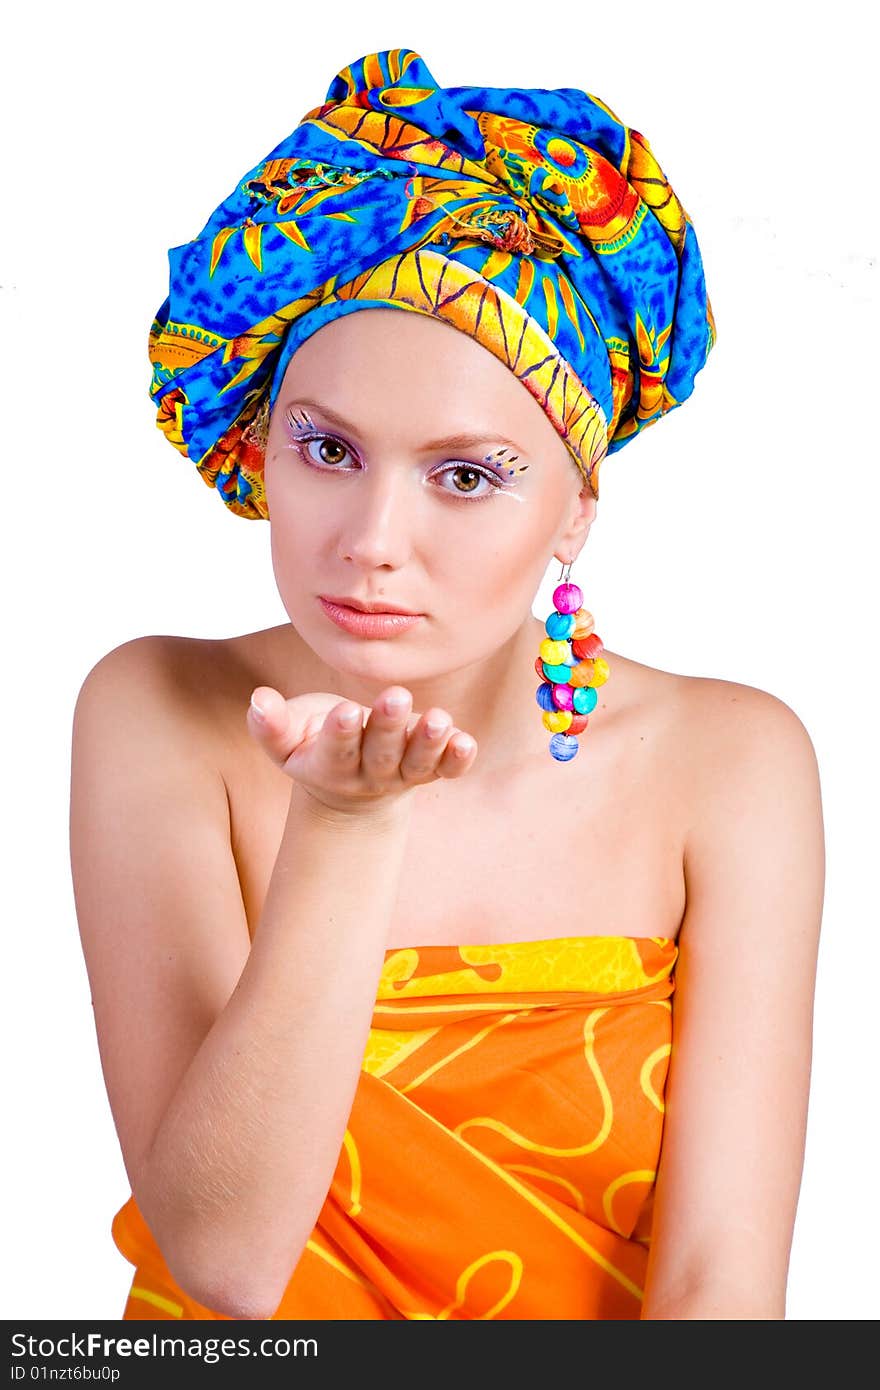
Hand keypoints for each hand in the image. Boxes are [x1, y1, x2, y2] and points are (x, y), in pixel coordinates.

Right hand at [246, 685, 477, 815]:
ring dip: (429, 743)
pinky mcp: (428, 770)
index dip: (340, 733)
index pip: (336, 750)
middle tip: (395, 695)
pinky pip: (445, 770)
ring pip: (416, 763)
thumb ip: (271, 724)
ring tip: (438, 718)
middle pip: (380, 753)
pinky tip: (465, 740)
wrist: (349, 786)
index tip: (345, 711)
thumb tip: (257, 700)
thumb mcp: (286, 740)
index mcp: (329, 765)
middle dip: (388, 725)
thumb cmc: (313, 746)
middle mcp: (368, 774)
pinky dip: (456, 759)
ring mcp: (401, 774)